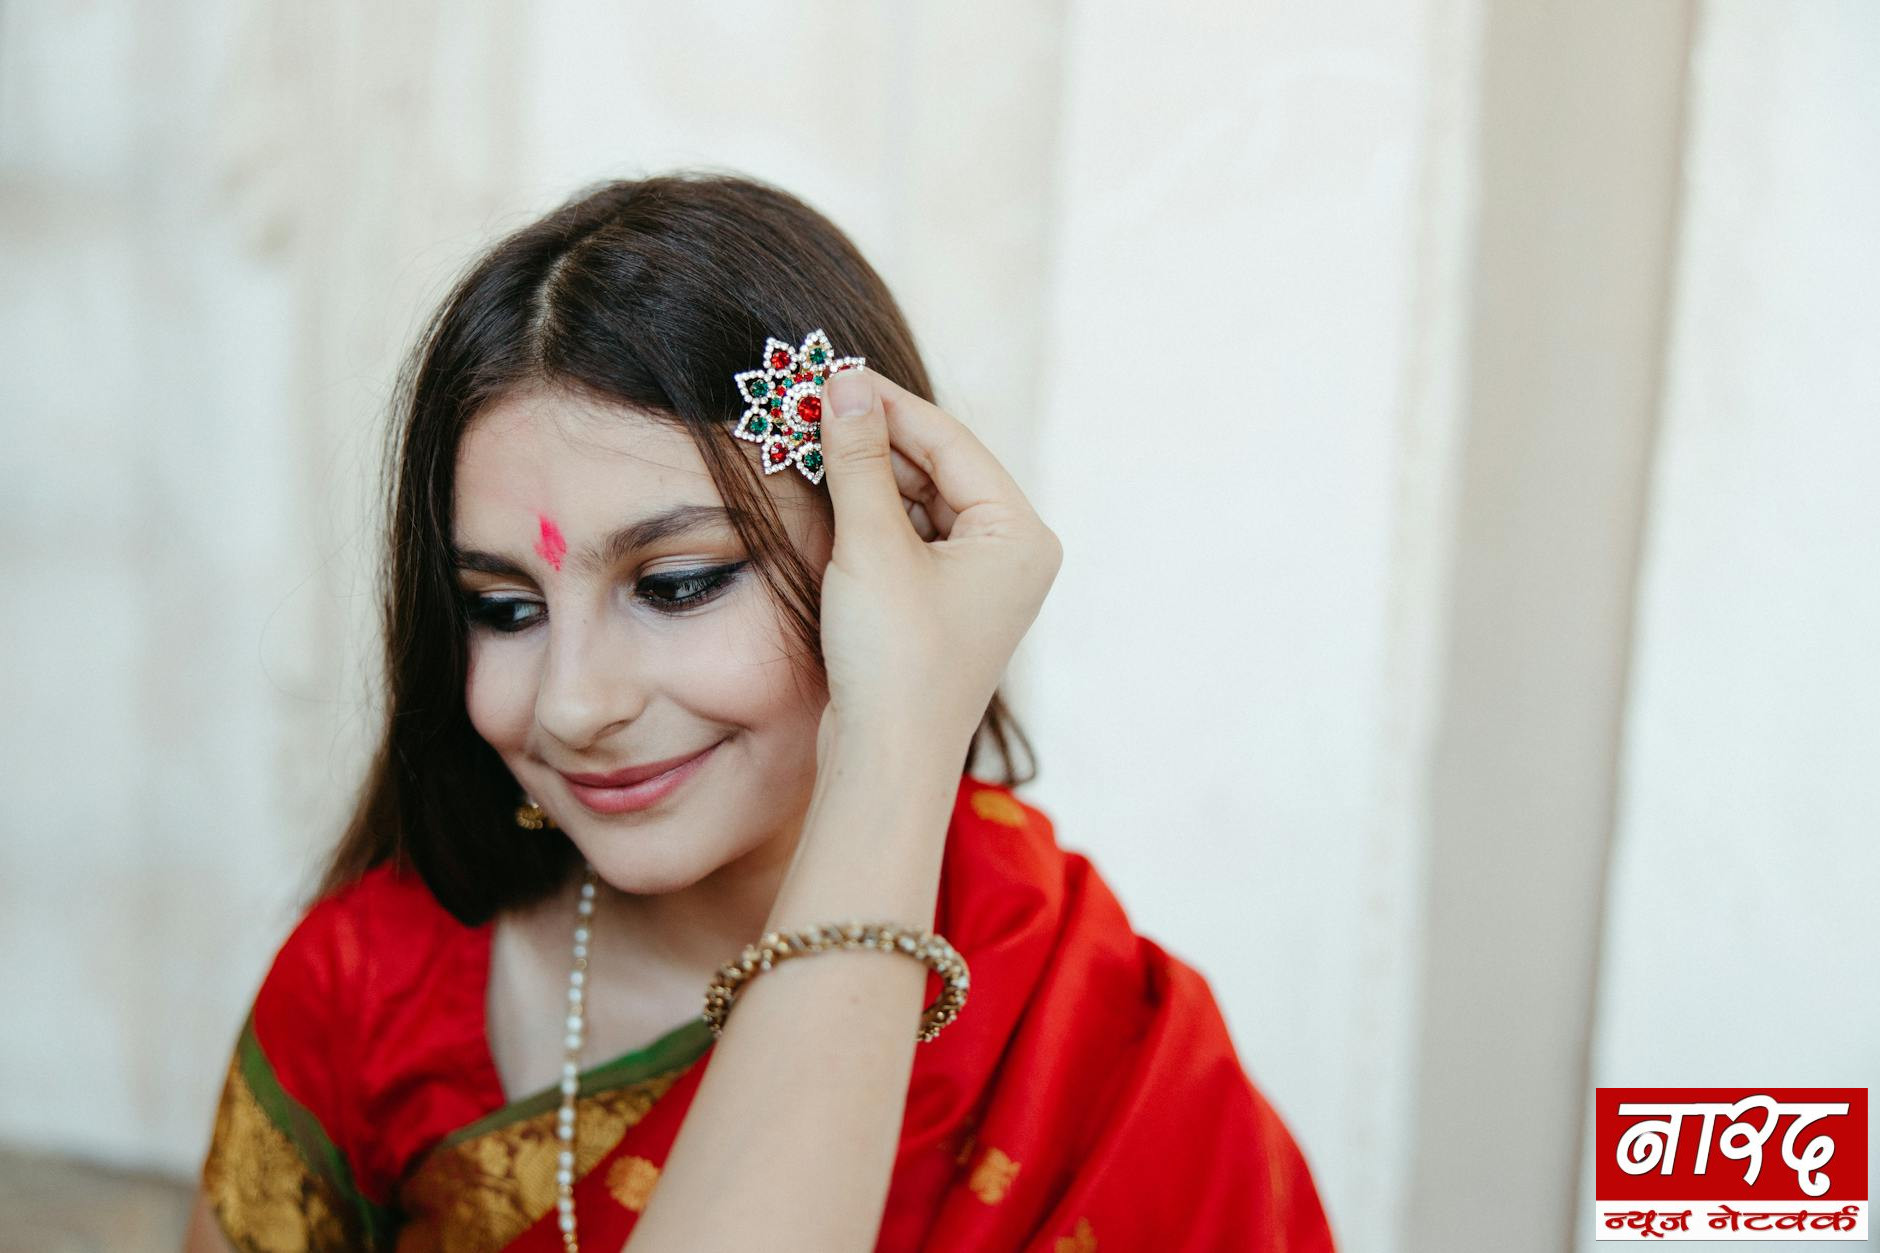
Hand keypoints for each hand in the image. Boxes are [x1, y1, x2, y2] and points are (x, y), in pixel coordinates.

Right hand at [812, 367, 1061, 759]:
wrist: (884, 763)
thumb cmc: (894, 661)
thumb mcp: (872, 545)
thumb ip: (858, 457)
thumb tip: (845, 382)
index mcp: (1020, 534)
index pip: (950, 442)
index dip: (887, 403)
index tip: (832, 370)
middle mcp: (1010, 554)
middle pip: (936, 467)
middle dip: (873, 437)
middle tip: (809, 400)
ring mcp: (978, 582)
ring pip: (917, 501)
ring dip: (865, 473)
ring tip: (807, 438)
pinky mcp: (940, 606)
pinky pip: (906, 537)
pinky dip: (867, 514)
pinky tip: (825, 491)